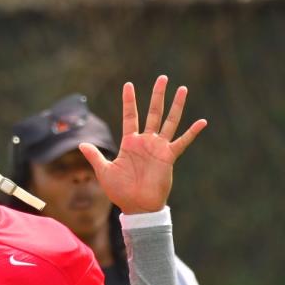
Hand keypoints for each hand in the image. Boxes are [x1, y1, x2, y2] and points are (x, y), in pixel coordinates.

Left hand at [79, 75, 206, 214]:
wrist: (136, 207)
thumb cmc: (120, 191)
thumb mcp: (104, 171)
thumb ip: (95, 156)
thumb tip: (81, 144)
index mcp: (130, 143)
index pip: (130, 116)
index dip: (129, 100)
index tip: (128, 84)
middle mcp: (145, 142)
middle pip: (152, 112)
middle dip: (157, 95)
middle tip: (162, 77)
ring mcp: (158, 148)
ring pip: (169, 121)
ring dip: (176, 105)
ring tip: (182, 89)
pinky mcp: (168, 157)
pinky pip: (182, 142)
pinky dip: (192, 132)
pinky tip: (202, 122)